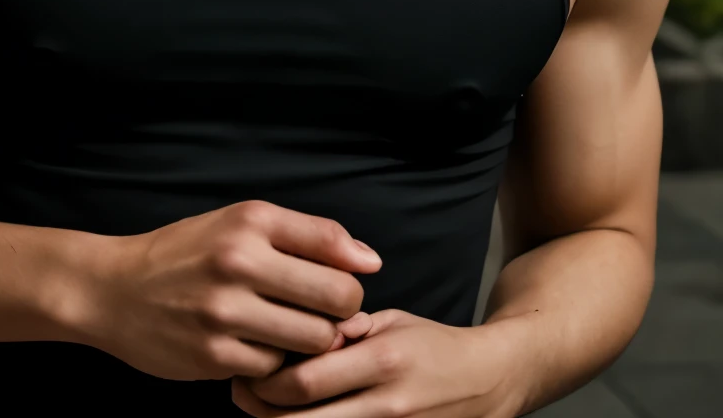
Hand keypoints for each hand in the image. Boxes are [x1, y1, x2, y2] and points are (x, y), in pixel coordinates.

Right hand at [79, 199, 380, 382]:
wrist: (113, 289)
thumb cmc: (187, 253)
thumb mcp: (240, 223)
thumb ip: (307, 237)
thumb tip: (371, 261)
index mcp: (250, 221)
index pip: (334, 247)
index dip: (350, 273)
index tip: (338, 284)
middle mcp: (238, 261)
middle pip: (336, 299)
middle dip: (339, 312)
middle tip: (320, 314)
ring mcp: (225, 312)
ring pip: (313, 340)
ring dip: (310, 342)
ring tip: (288, 332)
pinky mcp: (213, 356)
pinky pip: (275, 369)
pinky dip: (273, 363)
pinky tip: (253, 347)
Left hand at [231, 308, 520, 415]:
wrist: (489, 380)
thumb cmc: (432, 345)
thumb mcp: (390, 321)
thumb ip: (345, 328)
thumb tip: (296, 329)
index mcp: (382, 361)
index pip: (305, 381)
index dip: (265, 382)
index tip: (248, 367)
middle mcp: (386, 405)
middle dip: (261, 412)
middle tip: (242, 393)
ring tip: (265, 408)